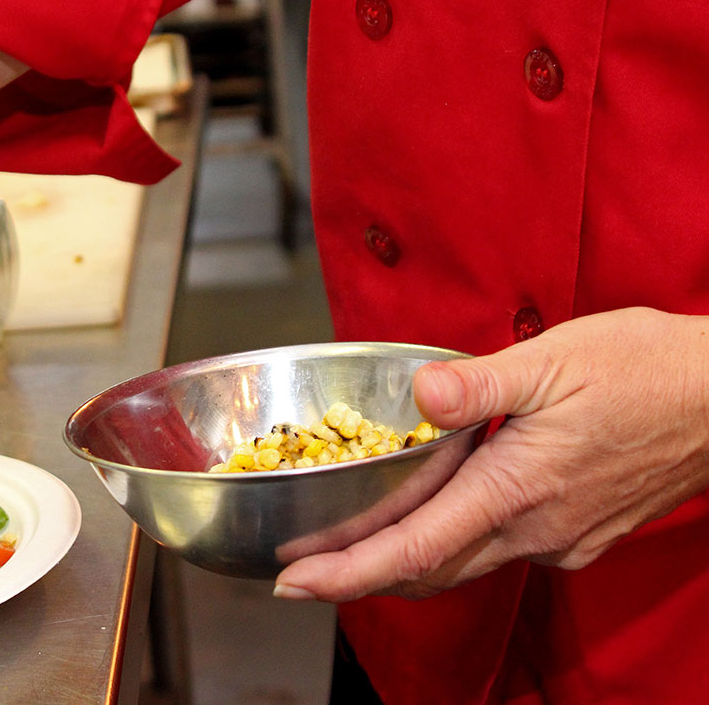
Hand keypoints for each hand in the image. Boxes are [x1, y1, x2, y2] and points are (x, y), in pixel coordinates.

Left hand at [273, 307, 708, 601]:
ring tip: (348, 555)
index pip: (411, 549)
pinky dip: (450, 547)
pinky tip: (432, 524)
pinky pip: (497, 552)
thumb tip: (421, 394)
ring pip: (461, 565)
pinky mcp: (578, 534)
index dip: (345, 572)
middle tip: (301, 574)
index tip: (293, 583)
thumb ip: (480, 382)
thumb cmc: (648, 370)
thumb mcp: (557, 359)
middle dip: (357, 576)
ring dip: (400, 566)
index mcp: (517, 487)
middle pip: (426, 570)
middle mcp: (535, 529)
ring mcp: (560, 539)